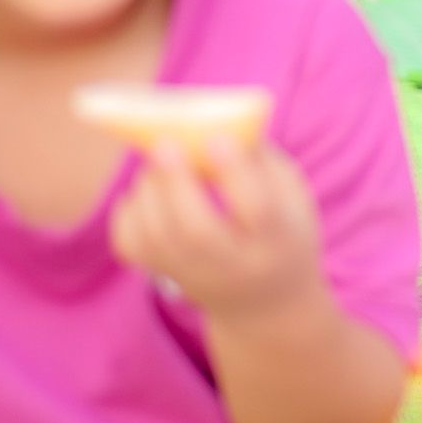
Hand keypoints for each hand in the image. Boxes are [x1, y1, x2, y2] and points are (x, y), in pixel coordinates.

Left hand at [107, 136, 326, 323]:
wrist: (267, 301)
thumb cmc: (282, 231)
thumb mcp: (293, 197)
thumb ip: (261, 161)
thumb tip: (217, 122)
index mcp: (280, 240)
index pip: (258, 210)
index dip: (235, 172)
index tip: (215, 138)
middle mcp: (237, 266)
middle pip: (197, 231)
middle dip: (175, 183)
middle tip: (164, 145)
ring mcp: (198, 276)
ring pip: (157, 238)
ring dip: (149, 191)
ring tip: (158, 163)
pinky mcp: (168, 276)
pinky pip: (132, 246)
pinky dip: (128, 212)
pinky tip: (144, 194)